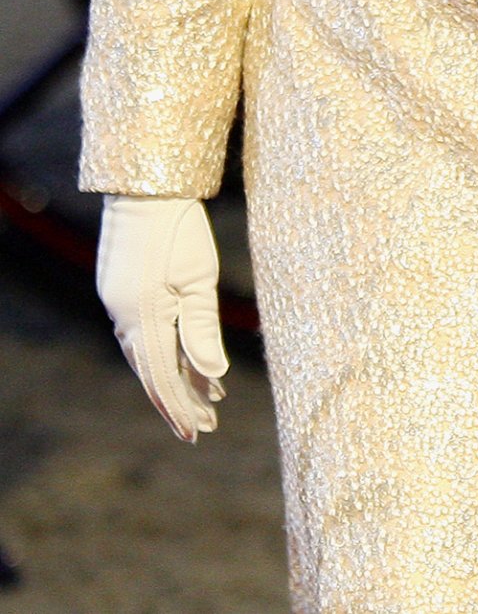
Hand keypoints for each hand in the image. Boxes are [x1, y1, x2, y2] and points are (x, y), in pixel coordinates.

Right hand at [97, 196, 228, 442]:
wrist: (145, 188)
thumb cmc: (180, 228)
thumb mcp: (199, 278)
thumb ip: (202, 329)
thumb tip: (214, 377)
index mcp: (143, 317)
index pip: (163, 377)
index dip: (181, 408)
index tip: (198, 433)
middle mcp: (124, 316)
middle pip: (153, 371)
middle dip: (180, 399)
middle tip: (207, 425)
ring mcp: (118, 303)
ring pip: (147, 353)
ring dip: (174, 376)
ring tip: (206, 397)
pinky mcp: (120, 290)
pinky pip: (140, 332)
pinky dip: (163, 350)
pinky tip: (181, 358)